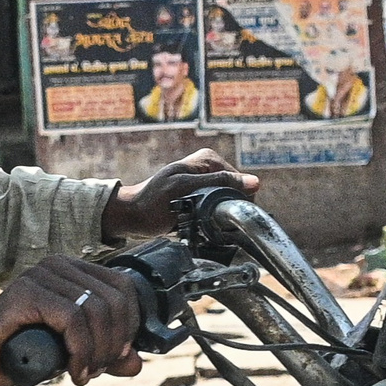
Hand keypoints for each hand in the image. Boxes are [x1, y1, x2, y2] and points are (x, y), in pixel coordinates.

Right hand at [0, 254, 143, 385]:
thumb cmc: (25, 350)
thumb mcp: (75, 352)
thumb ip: (105, 355)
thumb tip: (136, 364)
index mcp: (74, 270)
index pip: (123, 287)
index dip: (129, 325)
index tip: (117, 355)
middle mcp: (59, 265)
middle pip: (113, 300)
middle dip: (113, 343)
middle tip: (97, 370)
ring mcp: (41, 274)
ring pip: (95, 310)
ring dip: (97, 350)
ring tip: (85, 372)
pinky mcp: (28, 291)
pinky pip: (72, 319)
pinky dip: (81, 350)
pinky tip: (74, 370)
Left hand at [103, 148, 258, 240]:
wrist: (132, 216)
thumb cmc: (153, 203)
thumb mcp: (187, 189)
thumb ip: (219, 183)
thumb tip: (254, 182)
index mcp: (209, 159)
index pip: (241, 182)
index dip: (238, 202)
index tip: (224, 217)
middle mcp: (209, 169)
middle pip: (234, 194)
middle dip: (225, 210)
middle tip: (206, 222)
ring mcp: (205, 184)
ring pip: (225, 205)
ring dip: (217, 218)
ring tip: (198, 224)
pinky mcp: (199, 198)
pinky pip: (215, 211)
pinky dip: (209, 221)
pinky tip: (197, 226)